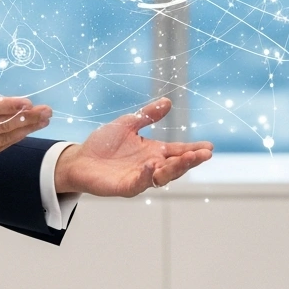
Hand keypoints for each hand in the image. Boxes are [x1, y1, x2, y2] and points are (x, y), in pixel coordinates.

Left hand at [53, 97, 212, 196]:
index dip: (193, 149)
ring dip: (176, 169)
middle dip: (190, 160)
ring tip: (188, 158)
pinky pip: (139, 183)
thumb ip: (148, 115)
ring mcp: (139, 178)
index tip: (209, 147)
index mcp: (154, 151)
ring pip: (162, 176)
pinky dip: (146, 176)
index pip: (178, 151)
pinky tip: (151, 166)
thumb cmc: (103, 143)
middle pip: (175, 166)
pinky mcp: (125, 186)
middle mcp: (150, 166)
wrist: (79, 159)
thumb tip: (168, 102)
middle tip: (204, 154)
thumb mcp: (128, 123)